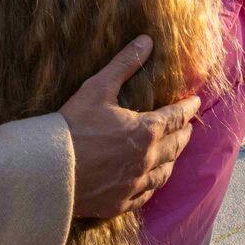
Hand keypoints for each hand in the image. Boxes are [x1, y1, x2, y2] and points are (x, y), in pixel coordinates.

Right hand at [60, 36, 200, 218]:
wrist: (48, 171)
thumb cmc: (72, 127)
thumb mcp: (97, 88)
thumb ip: (124, 64)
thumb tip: (146, 40)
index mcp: (146, 131)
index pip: (177, 117)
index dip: (188, 108)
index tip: (196, 102)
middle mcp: (147, 160)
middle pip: (176, 146)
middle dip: (184, 134)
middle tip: (189, 127)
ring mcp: (134, 184)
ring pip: (164, 173)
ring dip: (173, 160)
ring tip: (175, 153)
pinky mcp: (119, 203)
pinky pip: (145, 196)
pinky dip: (153, 186)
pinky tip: (151, 183)